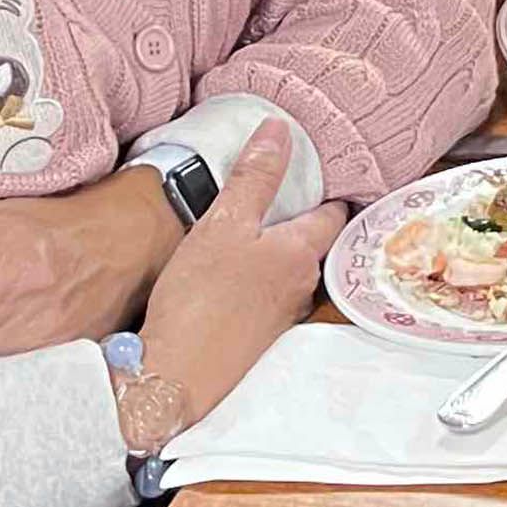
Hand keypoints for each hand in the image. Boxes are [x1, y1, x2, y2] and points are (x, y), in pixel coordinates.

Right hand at [135, 126, 344, 428]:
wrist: (173, 377)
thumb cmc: (200, 297)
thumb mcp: (224, 224)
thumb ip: (254, 177)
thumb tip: (280, 129)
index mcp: (303, 253)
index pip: (334, 212)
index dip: (331, 187)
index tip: (326, 167)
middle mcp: (302, 286)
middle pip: (313, 241)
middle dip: (302, 217)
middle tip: (286, 189)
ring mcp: (281, 315)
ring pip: (289, 269)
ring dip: (277, 249)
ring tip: (256, 226)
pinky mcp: (257, 337)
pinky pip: (267, 294)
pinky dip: (258, 276)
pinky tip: (234, 271)